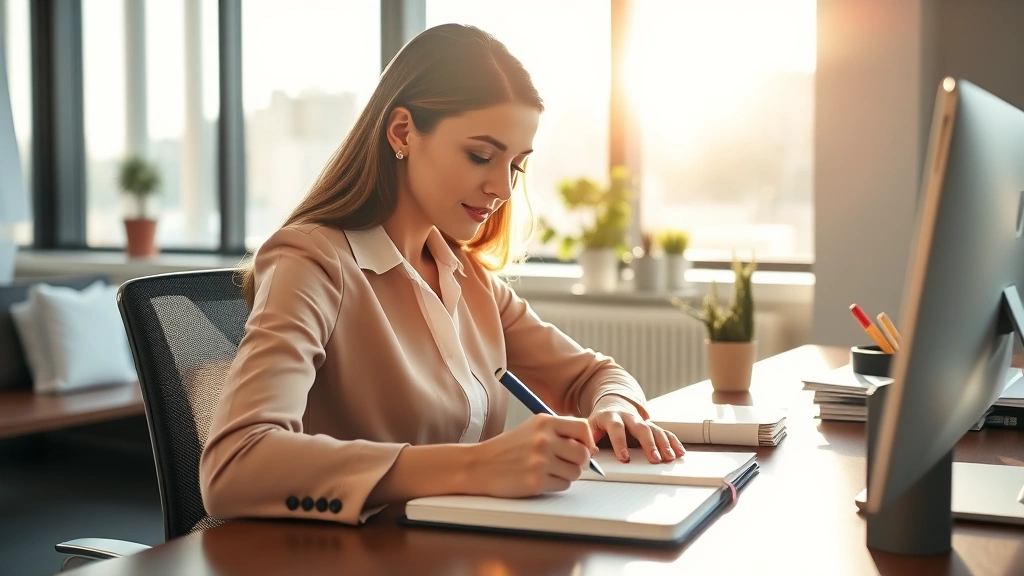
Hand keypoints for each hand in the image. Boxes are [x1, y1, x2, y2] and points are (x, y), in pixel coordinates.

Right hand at [468, 414, 597, 497]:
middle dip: (579, 462)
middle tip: (566, 463)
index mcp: (544, 422)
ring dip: (567, 474)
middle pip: (583, 453)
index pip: (583, 427)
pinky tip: (540, 478)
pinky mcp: (536, 481)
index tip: (584, 447)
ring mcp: (540, 461)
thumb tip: (591, 447)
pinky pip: (563, 485)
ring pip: (575, 472)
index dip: (588, 440)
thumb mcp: (532, 428)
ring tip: (549, 470)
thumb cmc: (508, 448)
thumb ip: (560, 432)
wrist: (480, 465)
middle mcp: (544, 439)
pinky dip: (556, 484)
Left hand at [589, 395, 685, 463]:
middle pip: (641, 428)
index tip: (624, 458)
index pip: (616, 429)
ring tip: (669, 458)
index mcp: (611, 417)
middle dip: (649, 444)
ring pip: (655, 430)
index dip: (620, 443)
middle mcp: (629, 417)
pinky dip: (673, 442)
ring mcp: (642, 420)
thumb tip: (589, 453)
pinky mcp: (652, 425)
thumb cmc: (601, 419)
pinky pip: (665, 432)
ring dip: (664, 444)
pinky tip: (679, 452)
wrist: (613, 402)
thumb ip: (589, 438)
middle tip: (654, 459)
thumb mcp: (590, 425)